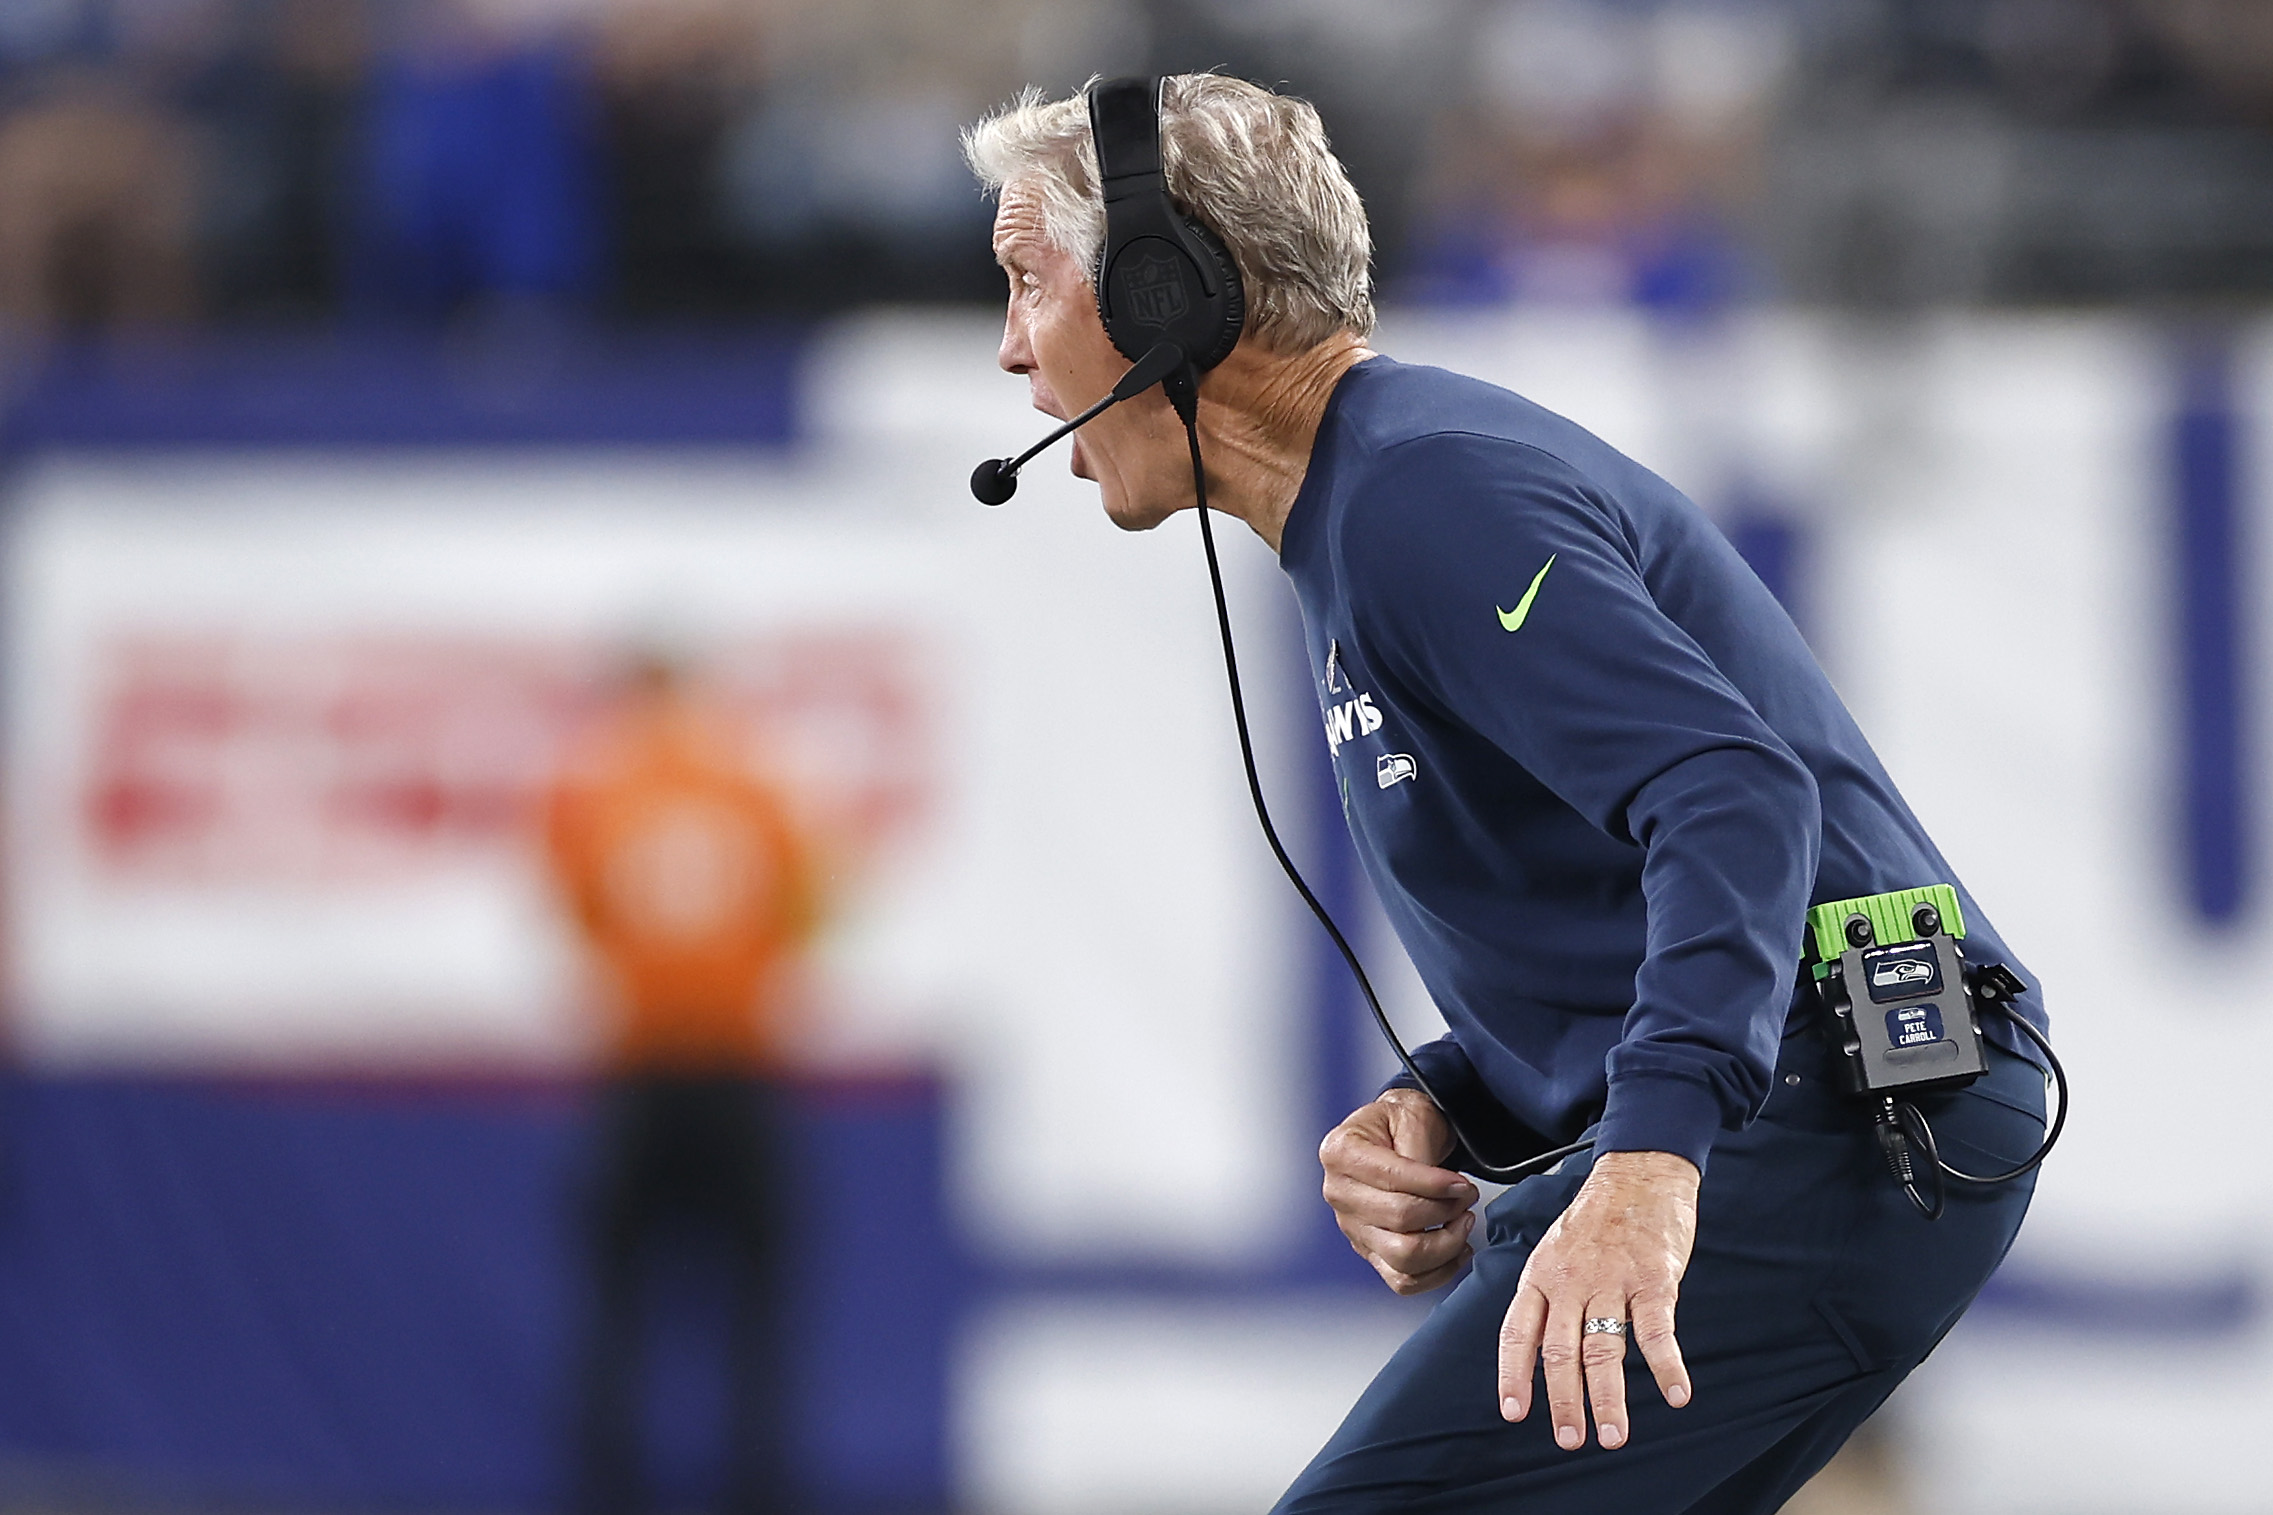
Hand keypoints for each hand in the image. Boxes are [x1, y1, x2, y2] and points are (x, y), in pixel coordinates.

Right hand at [1318, 1089, 1480, 1293]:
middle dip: (1445, 1211)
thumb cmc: (1400, 1122)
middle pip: (1398, 1220)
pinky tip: (1456, 1250)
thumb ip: (1421, 1154)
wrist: (1395, 1134)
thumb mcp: (1412, 1117)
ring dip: (1446, 1244)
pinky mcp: (1369, 1251)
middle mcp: (1339, 1193)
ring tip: (1463, 1222)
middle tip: (1467, 1197)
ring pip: (1403, 1258)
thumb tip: (1442, 1191)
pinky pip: (1403, 1280)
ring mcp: (1352, 1227)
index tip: (1463, 1185)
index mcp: (1340, 1152)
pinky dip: (1437, 1273)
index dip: (1435, 1186)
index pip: (1391, 1179)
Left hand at [1498, 1150, 1697, 1450]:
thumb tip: (1538, 1352)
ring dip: (1609, 1398)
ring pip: (1604, 1349)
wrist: (1639, 1171)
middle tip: (1570, 1439)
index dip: (1514, 1375)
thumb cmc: (1597, 1217)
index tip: (1514, 1413)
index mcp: (1540, 1275)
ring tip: (1613, 1436)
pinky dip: (1666, 1366)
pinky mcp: (1654, 1279)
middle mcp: (1570, 1281)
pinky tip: (1676, 1394)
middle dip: (1564, 1401)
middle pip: (1559, 1352)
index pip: (1517, 1333)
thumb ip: (1548, 1298)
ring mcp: (1611, 1280)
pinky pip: (1657, 1331)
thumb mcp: (1555, 1250)